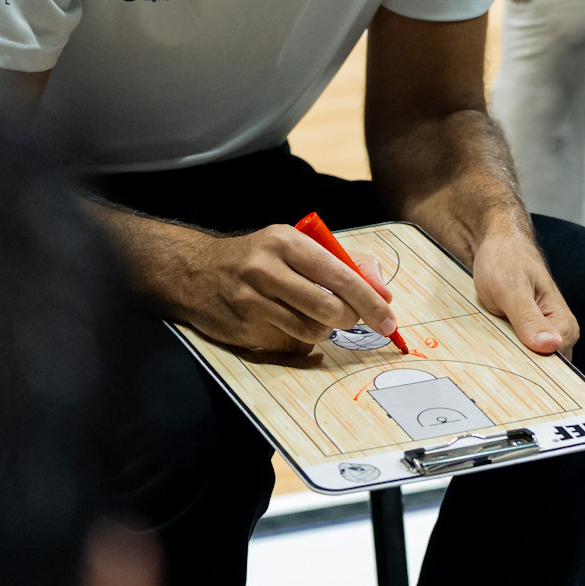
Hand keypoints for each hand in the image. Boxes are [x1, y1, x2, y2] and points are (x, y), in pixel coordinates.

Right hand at [167, 225, 398, 354]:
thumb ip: (343, 262)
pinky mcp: (243, 328)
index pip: (340, 275)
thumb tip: (384, 290)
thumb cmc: (259, 257)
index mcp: (286, 241)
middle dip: (349, 319)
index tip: (389, 319)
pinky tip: (284, 322)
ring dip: (322, 331)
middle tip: (350, 319)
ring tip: (311, 316)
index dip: (370, 301)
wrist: (195, 272)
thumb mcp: (297, 246)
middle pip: (329, 308)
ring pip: (311, 331)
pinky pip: (288, 344)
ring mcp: (251, 301)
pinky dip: (297, 339)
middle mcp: (266, 269)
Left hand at [471, 225, 578, 356]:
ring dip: (505, 354)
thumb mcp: (511, 287)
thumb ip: (528, 317)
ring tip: (491, 333)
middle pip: (539, 367)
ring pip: (524, 362)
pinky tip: (490, 336)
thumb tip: (551, 345)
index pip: (553, 361)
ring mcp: (539, 335)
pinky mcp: (523, 335)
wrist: (494, 245)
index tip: (508, 353)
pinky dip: (499, 349)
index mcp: (563, 322)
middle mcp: (556, 332)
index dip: (530, 362)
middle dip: (516, 361)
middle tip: (495, 339)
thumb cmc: (505, 259)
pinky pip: (513, 353)